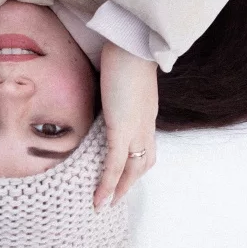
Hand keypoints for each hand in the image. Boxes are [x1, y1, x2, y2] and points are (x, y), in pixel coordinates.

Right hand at [93, 40, 158, 209]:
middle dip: (131, 181)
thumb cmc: (126, 49)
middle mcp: (146, 123)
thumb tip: (104, 80)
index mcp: (147, 110)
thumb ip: (116, 82)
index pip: (145, 142)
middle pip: (144, 161)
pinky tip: (99, 198)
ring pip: (133, 168)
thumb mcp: (122, 71)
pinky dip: (108, 184)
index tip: (125, 170)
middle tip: (116, 197)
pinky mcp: (122, 129)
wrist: (133, 44)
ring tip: (105, 202)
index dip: (135, 159)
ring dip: (121, 188)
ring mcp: (136, 128)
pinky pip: (115, 164)